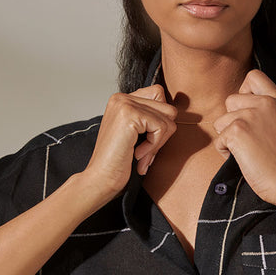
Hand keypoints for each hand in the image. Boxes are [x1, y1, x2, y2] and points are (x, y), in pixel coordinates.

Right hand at [82, 84, 177, 205]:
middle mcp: (122, 97)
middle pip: (167, 107)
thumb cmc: (118, 162)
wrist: (101, 178)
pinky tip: (137, 154)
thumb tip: (174, 112)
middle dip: (162, 134)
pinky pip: (161, 127)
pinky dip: (154, 146)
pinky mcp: (130, 114)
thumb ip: (150, 119)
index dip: (161, 121)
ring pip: (168, 118)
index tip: (146, 142)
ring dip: (158, 142)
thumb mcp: (137, 135)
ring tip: (141, 155)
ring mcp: (125, 104)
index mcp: (122, 100)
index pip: (159, 95)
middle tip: (146, 152)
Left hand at [212, 70, 275, 204]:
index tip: (247, 109)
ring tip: (247, 151)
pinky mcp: (237, 130)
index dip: (244, 91)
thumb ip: (271, 110)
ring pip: (221, 120)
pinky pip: (219, 139)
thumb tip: (249, 106)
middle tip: (248, 139)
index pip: (253, 77)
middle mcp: (265, 103)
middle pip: (231, 99)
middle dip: (232, 120)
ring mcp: (250, 115)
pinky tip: (243, 160)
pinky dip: (225, 152)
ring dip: (228, 137)